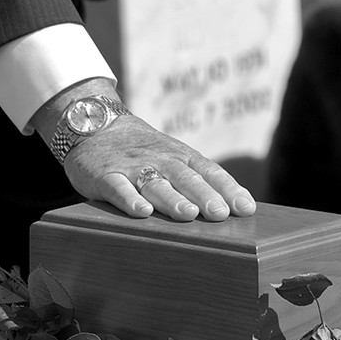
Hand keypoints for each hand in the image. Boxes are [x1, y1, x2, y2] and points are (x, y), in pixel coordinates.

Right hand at [62, 115, 256, 221]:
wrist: (95, 125)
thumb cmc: (144, 151)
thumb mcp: (174, 158)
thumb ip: (200, 181)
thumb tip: (237, 209)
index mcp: (181, 157)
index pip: (210, 172)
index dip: (229, 190)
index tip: (246, 209)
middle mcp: (161, 160)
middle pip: (186, 179)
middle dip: (205, 196)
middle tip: (220, 214)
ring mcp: (132, 167)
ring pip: (155, 184)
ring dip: (173, 199)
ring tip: (188, 214)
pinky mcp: (105, 176)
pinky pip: (118, 188)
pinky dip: (129, 200)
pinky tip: (142, 212)